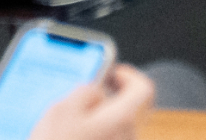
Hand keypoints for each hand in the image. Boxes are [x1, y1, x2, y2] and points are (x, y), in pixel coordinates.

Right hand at [26, 65, 154, 139]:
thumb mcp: (61, 110)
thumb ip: (86, 92)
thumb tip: (97, 90)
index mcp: (122, 119)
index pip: (143, 88)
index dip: (128, 76)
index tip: (111, 73)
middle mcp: (128, 139)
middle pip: (130, 111)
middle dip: (109, 102)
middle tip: (84, 100)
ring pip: (117, 132)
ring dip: (98, 124)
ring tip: (69, 128)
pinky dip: (95, 139)